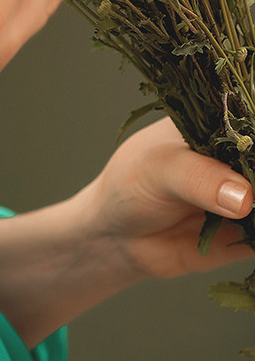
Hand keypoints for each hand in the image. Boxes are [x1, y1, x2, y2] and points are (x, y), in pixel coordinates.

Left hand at [82, 115, 254, 281]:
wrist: (118, 237)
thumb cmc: (131, 186)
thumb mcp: (158, 169)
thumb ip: (199, 178)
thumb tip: (245, 197)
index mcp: (218, 127)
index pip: (249, 123)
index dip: (254, 136)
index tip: (253, 150)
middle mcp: (237, 160)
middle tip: (251, 196)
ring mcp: (246, 196)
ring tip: (250, 210)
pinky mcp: (248, 234)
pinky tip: (251, 232)